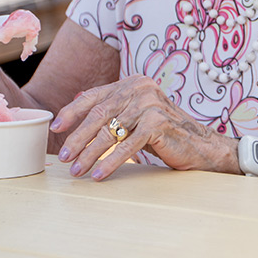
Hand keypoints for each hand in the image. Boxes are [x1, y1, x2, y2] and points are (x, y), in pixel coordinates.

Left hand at [51, 75, 236, 179]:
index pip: (96, 95)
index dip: (73, 112)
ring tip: (77, 169)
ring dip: (90, 153)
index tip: (56, 128)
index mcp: (135, 83)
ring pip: (110, 131)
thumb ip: (113, 108)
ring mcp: (151, 104)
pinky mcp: (159, 123)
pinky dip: (110, 162)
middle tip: (65, 156)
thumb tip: (74, 103)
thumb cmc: (166, 132)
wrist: (201, 145)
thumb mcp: (137, 116)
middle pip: (100, 114)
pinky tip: (99, 174)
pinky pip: (127, 145)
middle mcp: (142, 88)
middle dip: (78, 138)